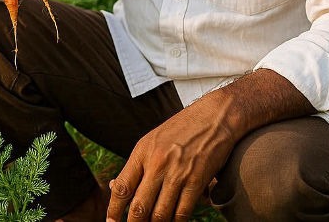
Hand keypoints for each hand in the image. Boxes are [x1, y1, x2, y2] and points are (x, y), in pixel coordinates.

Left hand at [107, 99, 236, 221]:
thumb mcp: (152, 140)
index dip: (113, 210)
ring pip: (160, 214)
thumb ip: (136, 164)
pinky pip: (182, 212)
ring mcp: (178, 173)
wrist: (215, 116)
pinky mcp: (197, 180)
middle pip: (139, 206)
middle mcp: (158, 163)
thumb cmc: (181, 129)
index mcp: (143, 152)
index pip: (122, 188)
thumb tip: (115, 188)